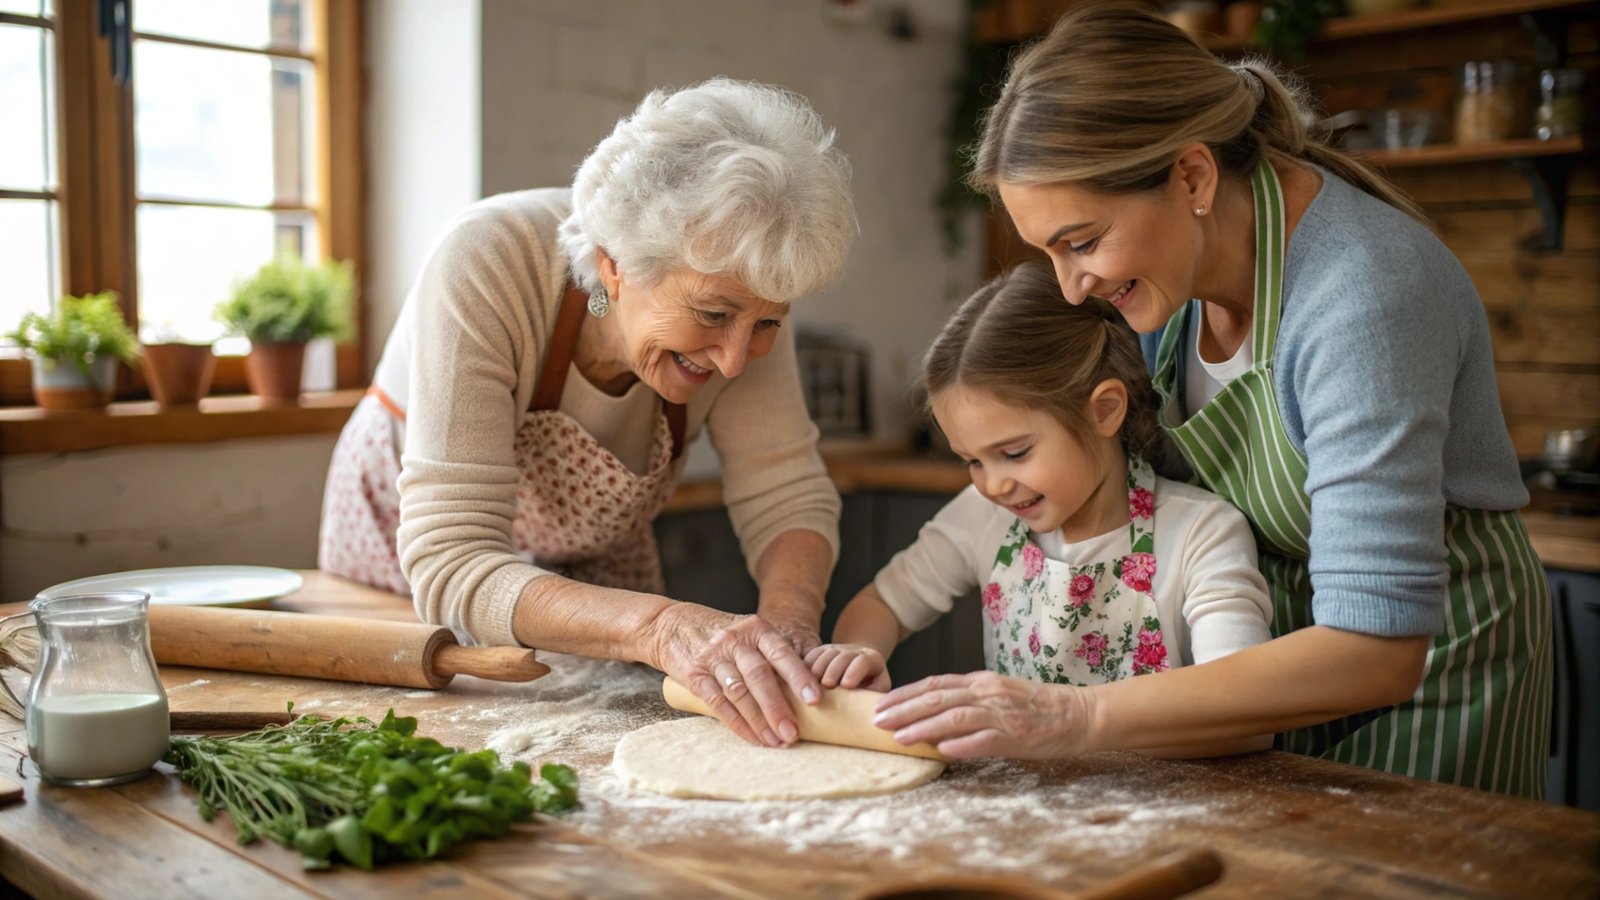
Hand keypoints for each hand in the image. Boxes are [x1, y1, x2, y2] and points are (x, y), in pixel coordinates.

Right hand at [648, 603, 821, 747]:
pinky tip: (751, 737)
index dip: (799, 676)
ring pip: (739, 692)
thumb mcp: (746, 632)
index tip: (816, 699)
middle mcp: (735, 641)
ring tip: (776, 741)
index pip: (781, 653)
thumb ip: (769, 654)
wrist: (669, 624)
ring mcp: (713, 658)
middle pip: (760, 676)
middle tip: (793, 732)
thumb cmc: (720, 633)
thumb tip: (804, 690)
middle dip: (778, 707)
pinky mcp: (694, 675)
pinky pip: (717, 702)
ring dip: (759, 720)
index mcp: (755, 629)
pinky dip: (736, 723)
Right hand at [804, 643, 891, 691]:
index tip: (846, 685)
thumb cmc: (869, 690)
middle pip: (843, 656)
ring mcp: (837, 649)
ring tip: (813, 685)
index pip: (863, 662)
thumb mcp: (875, 692)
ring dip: (818, 669)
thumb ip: (872, 698)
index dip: (854, 672)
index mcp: (872, 660)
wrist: (858, 677)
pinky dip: (807, 665)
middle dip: (834, 671)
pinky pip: (812, 654)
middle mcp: (854, 651)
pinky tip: (802, 679)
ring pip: (826, 654)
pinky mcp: (822, 651)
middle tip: (827, 686)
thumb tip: (868, 712)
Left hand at [870, 671, 1093, 758]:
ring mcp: (1002, 714)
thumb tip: (933, 712)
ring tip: (899, 737)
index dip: (905, 694)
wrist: (1079, 714)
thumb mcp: (999, 695)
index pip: (935, 684)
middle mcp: (987, 693)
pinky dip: (962, 745)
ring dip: (924, 727)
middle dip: (904, 709)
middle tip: (876, 720)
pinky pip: (985, 740)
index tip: (880, 704)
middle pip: (938, 698)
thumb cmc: (1037, 708)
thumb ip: (969, 701)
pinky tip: (942, 751)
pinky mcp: (1016, 736)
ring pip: (955, 717)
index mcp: (981, 682)